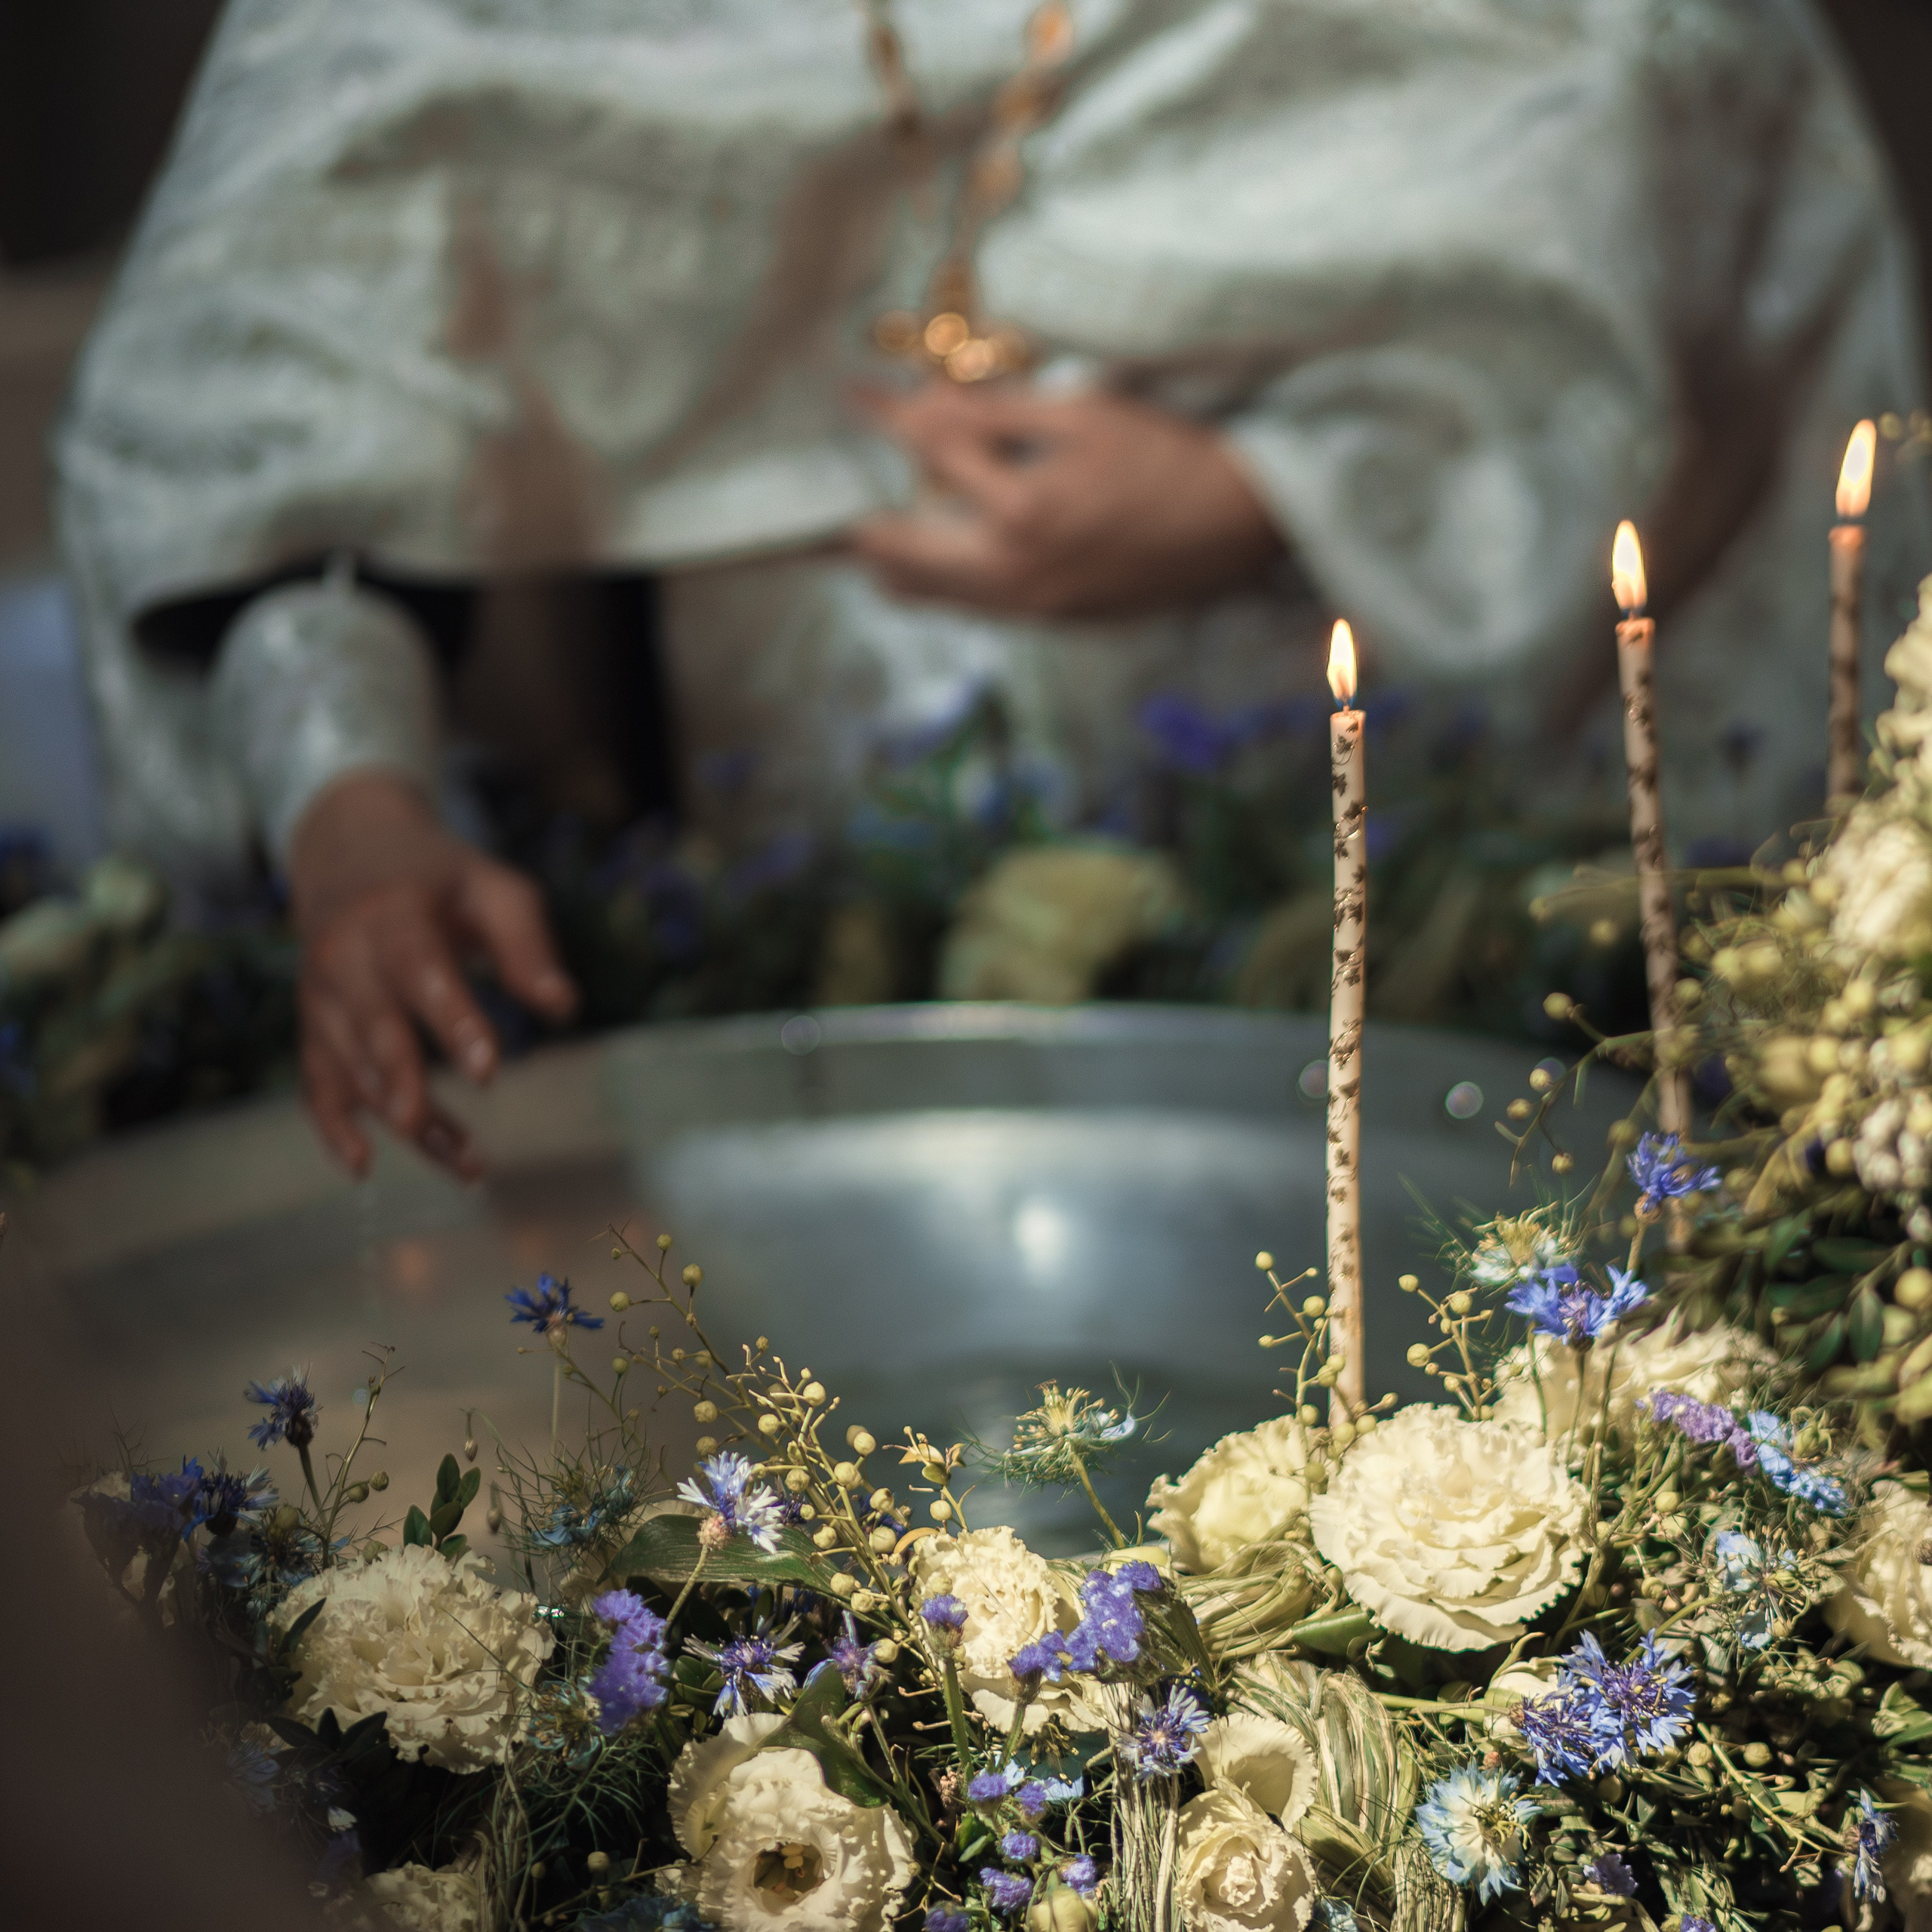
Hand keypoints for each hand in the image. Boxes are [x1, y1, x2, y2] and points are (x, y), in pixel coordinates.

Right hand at [288, 772, 576, 1177]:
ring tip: (467, 1165)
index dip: (451, 1019)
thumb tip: (562, 1007)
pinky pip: (316, 1081)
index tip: (488, 1070)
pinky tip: (362, 1166)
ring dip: (400, 1117)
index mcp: (395, 914)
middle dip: (399, 1076)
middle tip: (422, 1123)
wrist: (351, 853)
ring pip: (352, 1066)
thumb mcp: (494, 889)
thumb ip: (527, 946)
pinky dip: (332, 1125)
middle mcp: (345, 955)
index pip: (420, 968)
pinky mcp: (313, 1026)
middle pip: (373, 1023)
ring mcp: (321, 994)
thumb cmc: (442, 880)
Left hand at [849, 382, 1281, 618]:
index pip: (929, 454)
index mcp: (1022, 513)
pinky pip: (974, 606)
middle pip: (902, 558)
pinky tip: (937, 554)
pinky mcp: (1053, 622)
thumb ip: (998, 412)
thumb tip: (927, 402)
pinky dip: (943, 581)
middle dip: (861, 522)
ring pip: (932, 595)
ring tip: (868, 530)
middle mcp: (1015, 574)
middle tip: (835, 495)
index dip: (887, 417)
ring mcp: (1032, 607)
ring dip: (895, 560)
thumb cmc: (1170, 456)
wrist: (1241, 527)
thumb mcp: (1084, 414)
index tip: (854, 396)